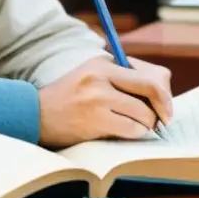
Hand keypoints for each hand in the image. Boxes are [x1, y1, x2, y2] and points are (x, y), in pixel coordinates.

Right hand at [38, 57, 173, 148]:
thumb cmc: (67, 99)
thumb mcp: (91, 77)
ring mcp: (98, 98)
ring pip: (145, 113)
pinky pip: (133, 129)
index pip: (151, 73)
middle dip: (163, 107)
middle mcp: (101, 77)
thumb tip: (162, 92)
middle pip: (153, 88)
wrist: (34, 115)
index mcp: (102, 64)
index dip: (163, 90)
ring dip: (145, 124)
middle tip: (162, 119)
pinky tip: (123, 132)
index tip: (163, 104)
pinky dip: (134, 134)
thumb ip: (122, 79)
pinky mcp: (95, 119)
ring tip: (133, 126)